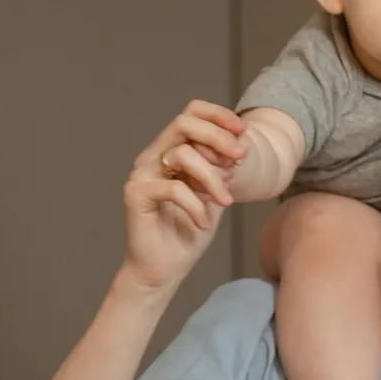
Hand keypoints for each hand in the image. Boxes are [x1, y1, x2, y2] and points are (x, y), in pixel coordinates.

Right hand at [119, 100, 246, 294]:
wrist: (166, 266)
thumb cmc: (191, 228)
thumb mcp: (217, 192)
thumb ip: (225, 167)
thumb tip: (244, 141)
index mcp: (172, 149)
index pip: (191, 113)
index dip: (218, 115)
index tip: (244, 131)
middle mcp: (153, 155)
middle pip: (184, 124)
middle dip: (218, 137)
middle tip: (241, 158)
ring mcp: (142, 173)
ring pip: (182, 154)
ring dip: (212, 178)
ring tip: (225, 203)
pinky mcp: (136, 194)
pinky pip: (173, 188)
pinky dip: (196, 205)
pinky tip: (204, 223)